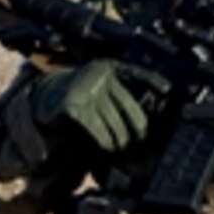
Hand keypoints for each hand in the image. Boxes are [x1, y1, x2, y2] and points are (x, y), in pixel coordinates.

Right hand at [31, 59, 168, 151]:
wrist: (46, 97)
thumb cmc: (83, 96)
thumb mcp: (102, 87)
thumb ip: (119, 93)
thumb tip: (147, 112)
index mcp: (109, 67)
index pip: (136, 72)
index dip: (152, 80)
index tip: (167, 90)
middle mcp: (99, 74)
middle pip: (129, 104)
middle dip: (138, 125)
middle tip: (141, 138)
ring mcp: (86, 88)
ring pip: (114, 120)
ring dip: (120, 138)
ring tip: (121, 146)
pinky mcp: (73, 105)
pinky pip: (97, 128)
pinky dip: (104, 140)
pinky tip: (107, 146)